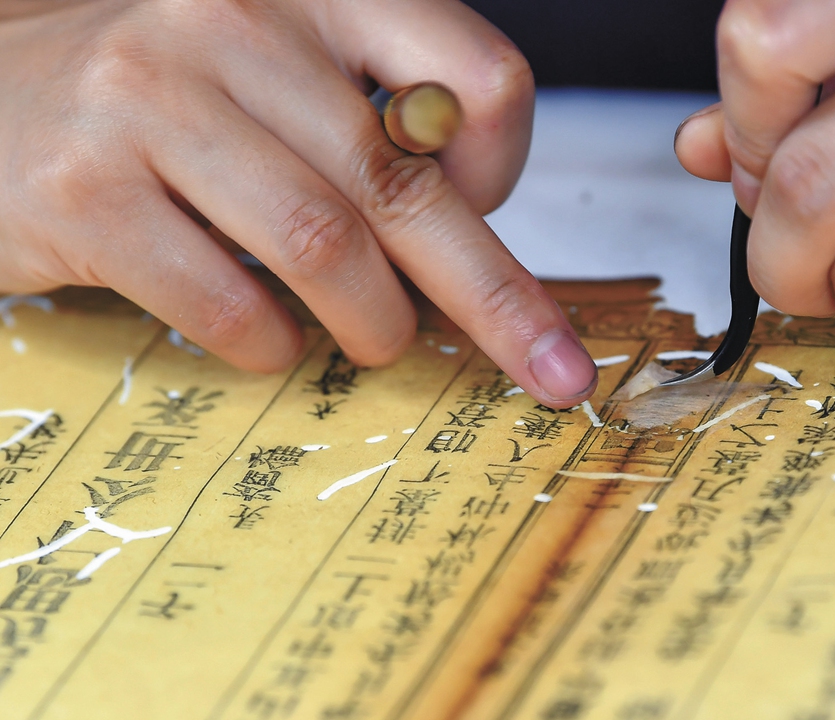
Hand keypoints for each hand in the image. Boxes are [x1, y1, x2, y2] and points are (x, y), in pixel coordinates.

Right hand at [0, 0, 596, 406]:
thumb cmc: (167, 100)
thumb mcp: (285, 75)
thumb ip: (376, 135)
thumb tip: (473, 252)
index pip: (476, 76)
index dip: (503, 168)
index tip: (480, 213)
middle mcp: (235, 20)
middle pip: (409, 185)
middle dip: (496, 299)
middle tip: (547, 368)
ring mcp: (149, 98)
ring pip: (325, 246)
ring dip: (371, 323)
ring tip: (371, 341)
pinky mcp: (83, 189)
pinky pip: (226, 301)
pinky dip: (271, 343)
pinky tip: (268, 336)